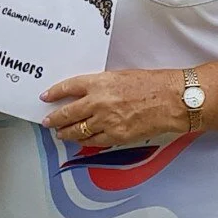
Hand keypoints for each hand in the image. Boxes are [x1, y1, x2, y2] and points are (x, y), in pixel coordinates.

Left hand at [40, 69, 187, 145]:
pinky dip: (84, 141)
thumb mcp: (121, 76)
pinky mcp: (116, 135)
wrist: (172, 100)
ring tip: (60, 133)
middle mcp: (98, 102)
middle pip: (68, 113)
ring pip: (77, 130)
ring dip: (66, 133)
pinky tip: (80, 141)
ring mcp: (106, 120)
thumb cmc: (153, 84)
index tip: (46, 97)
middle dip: (55, 118)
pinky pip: (94, 141)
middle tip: (47, 121)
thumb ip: (102, 86)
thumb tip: (88, 94)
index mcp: (100, 82)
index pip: (68, 87)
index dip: (54, 93)